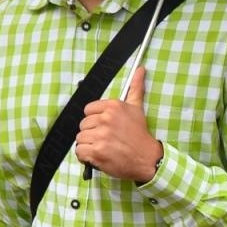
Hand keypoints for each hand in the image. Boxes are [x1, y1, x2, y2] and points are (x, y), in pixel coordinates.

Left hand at [77, 67, 161, 181]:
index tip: (104, 127)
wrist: (146, 158)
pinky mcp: (97, 151)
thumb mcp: (137, 108)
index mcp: (112, 106)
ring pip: (80, 138)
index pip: (88, 110)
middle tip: (105, 139)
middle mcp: (106, 119)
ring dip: (88, 145)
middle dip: (92, 133)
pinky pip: (79, 151)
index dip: (94, 120)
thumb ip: (135, 88)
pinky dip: (85, 156)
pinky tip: (97, 156)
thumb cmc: (140, 134)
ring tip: (102, 148)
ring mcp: (101, 135)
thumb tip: (140, 69)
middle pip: (83, 125)